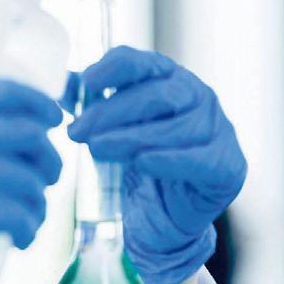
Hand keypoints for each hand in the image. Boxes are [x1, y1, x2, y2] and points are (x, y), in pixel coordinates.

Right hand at [0, 79, 62, 283]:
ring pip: (32, 183)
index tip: (51, 119)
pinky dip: (28, 229)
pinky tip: (21, 239)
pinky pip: (22, 217)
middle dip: (46, 159)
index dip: (40, 105)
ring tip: (26, 219)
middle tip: (41, 180)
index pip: (10, 94)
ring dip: (38, 202)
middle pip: (33, 139)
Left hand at [64, 46, 246, 283]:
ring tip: (97, 149)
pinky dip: (168, 159)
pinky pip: (199, 159)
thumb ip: (86, 109)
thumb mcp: (106, 134)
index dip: (114, 68)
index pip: (142, 62)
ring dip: (132, 137)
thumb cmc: (134, 169)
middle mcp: (197, 99)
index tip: (87, 82)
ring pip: (177, 126)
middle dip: (112, 111)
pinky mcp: (227, 166)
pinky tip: (142, 162)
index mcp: (168, 81)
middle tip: (78, 131)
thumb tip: (56, 86)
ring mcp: (218, 130)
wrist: (161, 221)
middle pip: (158, 93)